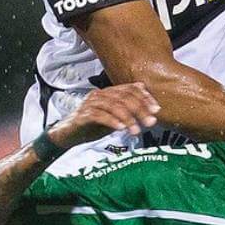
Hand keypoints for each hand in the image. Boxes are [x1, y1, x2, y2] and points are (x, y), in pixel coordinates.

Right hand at [45, 83, 160, 149]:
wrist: (68, 135)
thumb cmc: (92, 126)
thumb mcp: (113, 118)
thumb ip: (127, 111)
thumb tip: (148, 108)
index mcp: (108, 92)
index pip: (130, 89)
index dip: (145, 98)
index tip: (156, 110)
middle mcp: (100, 94)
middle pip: (124, 97)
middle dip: (140, 109)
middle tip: (151, 122)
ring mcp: (90, 104)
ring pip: (113, 106)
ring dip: (128, 118)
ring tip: (137, 130)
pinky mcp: (83, 116)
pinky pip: (99, 116)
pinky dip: (112, 121)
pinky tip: (121, 128)